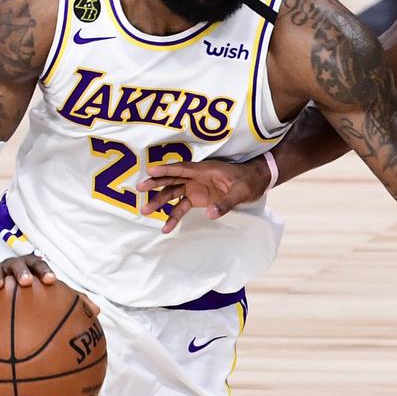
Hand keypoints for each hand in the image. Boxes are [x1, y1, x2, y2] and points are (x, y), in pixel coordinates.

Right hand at [0, 253, 55, 301]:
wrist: (3, 273)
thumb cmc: (26, 289)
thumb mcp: (37, 289)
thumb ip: (51, 299)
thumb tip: (73, 316)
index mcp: (29, 266)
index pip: (39, 265)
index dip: (45, 272)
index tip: (52, 280)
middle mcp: (12, 266)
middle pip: (18, 265)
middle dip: (23, 272)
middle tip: (27, 282)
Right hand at [137, 157, 271, 233]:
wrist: (257, 182)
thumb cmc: (249, 181)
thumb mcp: (241, 192)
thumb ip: (225, 203)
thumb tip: (209, 214)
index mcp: (205, 169)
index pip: (182, 168)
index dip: (166, 169)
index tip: (150, 170)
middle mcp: (196, 177)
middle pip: (172, 179)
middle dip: (155, 184)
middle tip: (139, 188)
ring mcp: (195, 187)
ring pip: (172, 193)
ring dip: (159, 201)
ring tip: (144, 211)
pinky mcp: (197, 198)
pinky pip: (181, 207)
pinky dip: (173, 216)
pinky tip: (165, 228)